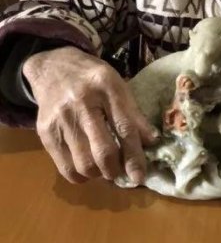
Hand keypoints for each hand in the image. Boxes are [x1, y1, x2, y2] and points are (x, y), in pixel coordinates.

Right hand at [23, 47, 158, 184]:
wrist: (53, 66)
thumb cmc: (92, 77)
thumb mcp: (117, 84)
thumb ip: (133, 112)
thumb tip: (151, 141)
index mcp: (106, 86)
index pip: (124, 127)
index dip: (134, 155)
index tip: (140, 176)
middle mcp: (82, 102)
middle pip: (103, 150)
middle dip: (116, 169)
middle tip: (121, 172)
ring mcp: (61, 118)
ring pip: (84, 163)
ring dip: (99, 174)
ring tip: (104, 167)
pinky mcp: (46, 132)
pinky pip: (65, 167)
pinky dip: (80, 175)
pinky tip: (87, 167)